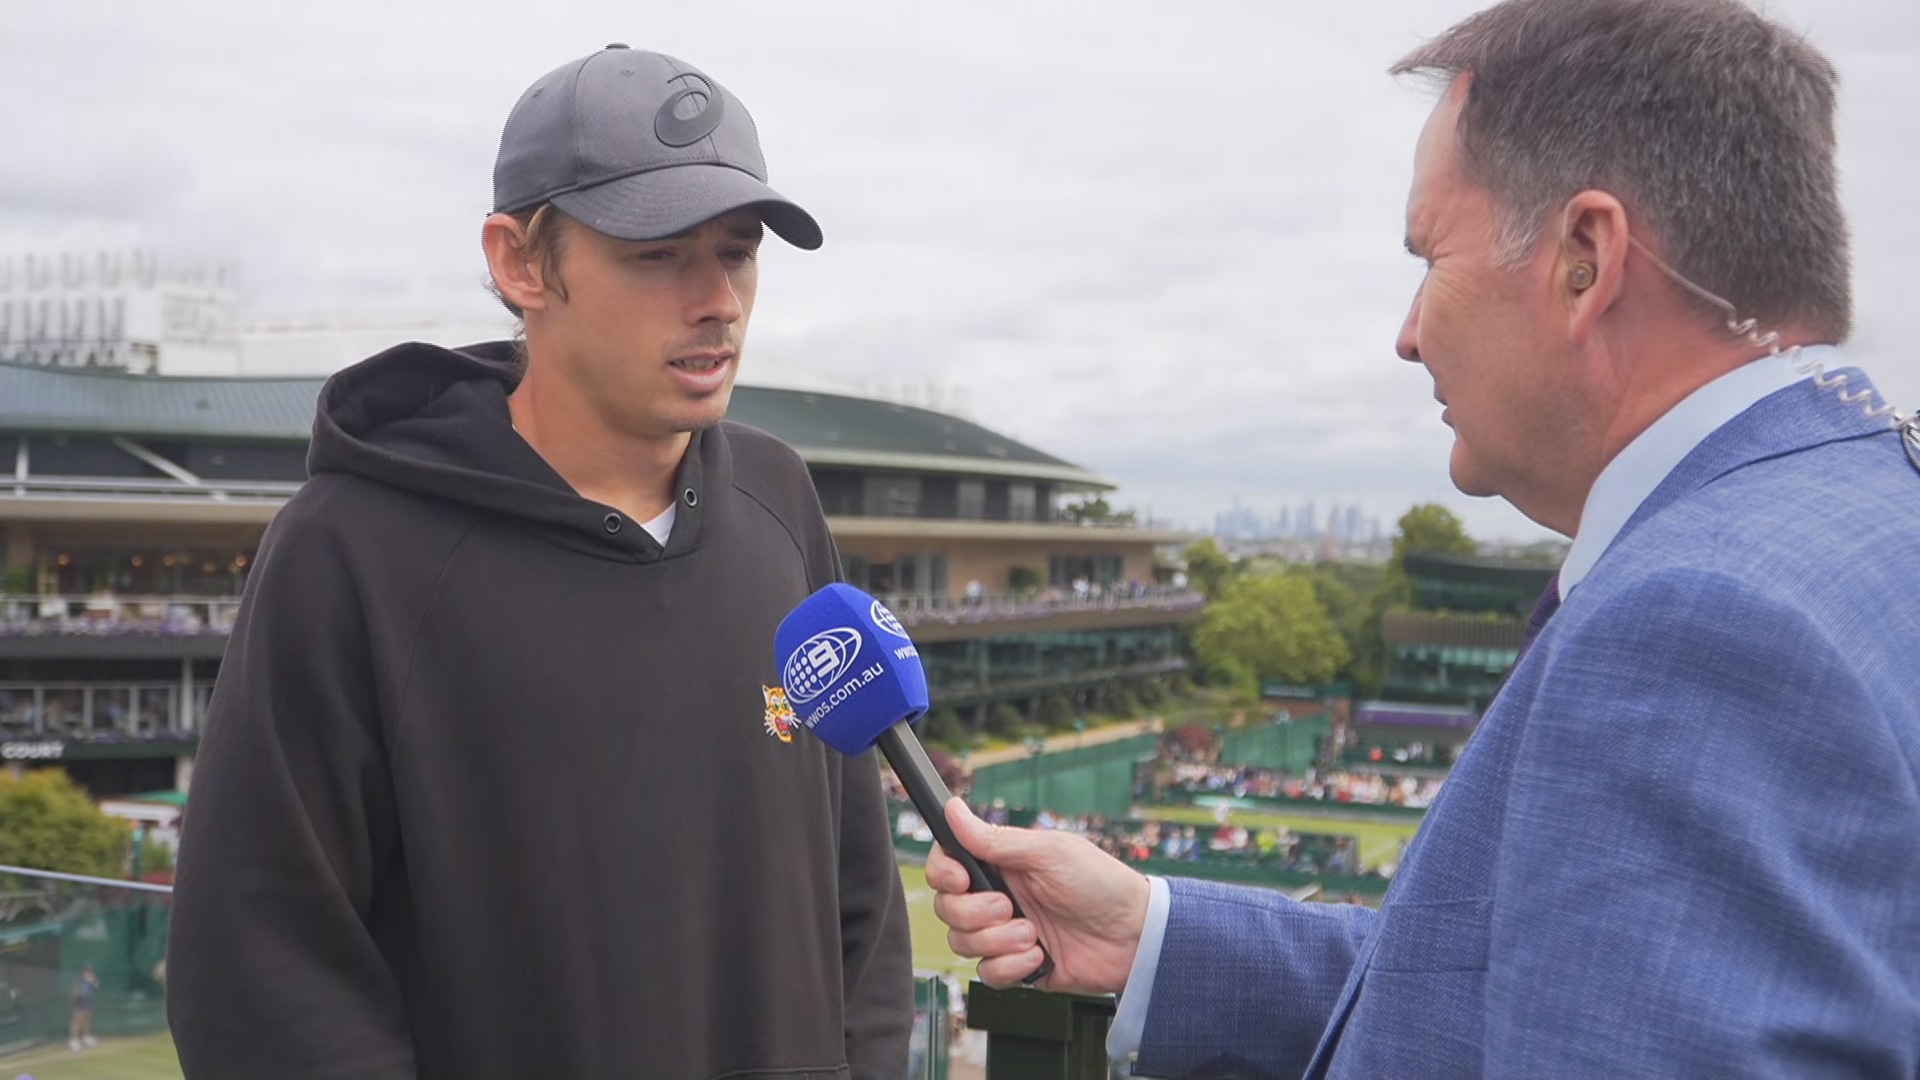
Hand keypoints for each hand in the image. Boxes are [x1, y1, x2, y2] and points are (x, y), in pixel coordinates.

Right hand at [926, 798, 1149, 994]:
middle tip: (1010, 906)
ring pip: (962, 943)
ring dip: (997, 940)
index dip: (943, 873)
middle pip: (946, 908)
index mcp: (1001, 864)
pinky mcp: (1017, 966)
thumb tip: (952, 808)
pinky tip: (1039, 956)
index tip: (962, 878)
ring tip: (1033, 934)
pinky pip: (987, 974)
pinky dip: (1010, 966)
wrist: (1134, 936)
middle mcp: (997, 896)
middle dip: (974, 912)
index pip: (946, 865)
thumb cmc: (1099, 883)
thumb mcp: (1047, 852)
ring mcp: (1004, 933)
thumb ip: (995, 839)